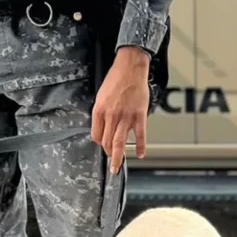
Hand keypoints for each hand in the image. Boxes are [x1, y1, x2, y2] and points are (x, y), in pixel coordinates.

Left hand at [91, 46, 150, 172]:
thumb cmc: (116, 79)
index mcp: (99, 111)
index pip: (95, 135)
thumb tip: (103, 127)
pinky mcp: (139, 116)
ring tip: (117, 168)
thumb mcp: (101, 96)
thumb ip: (101, 113)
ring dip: (117, 158)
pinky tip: (141, 154)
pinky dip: (141, 147)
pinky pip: (140, 135)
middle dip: (108, 153)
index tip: (102, 146)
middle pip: (106, 142)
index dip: (99, 143)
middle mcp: (111, 116)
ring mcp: (125, 117)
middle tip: (111, 160)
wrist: (130, 68)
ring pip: (119, 143)